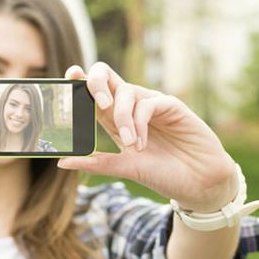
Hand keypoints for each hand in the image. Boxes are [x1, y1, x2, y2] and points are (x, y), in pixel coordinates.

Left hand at [58, 63, 236, 212]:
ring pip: (127, 92)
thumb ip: (95, 163)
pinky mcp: (172, 106)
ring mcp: (152, 104)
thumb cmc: (162, 174)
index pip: (94, 94)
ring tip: (131, 145)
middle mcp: (132, 107)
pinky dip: (140, 122)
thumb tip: (61, 162)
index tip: (69, 74)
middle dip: (97, 82)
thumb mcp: (124, 168)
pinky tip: (143, 143)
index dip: (81, 81)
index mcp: (116, 120)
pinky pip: (148, 103)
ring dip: (123, 119)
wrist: (197, 184)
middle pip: (109, 78)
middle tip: (97, 103)